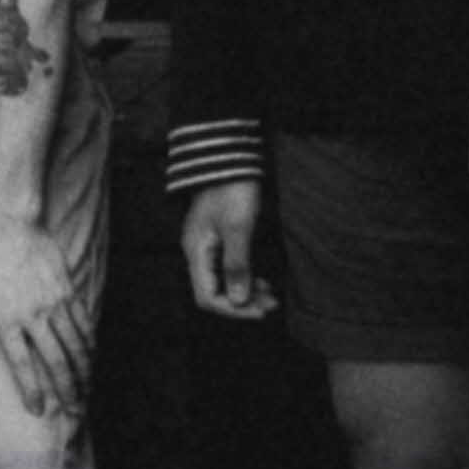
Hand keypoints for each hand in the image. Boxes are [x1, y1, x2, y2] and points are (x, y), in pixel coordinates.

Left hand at [0, 219, 93, 415]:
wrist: (11, 226)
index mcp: (5, 321)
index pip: (22, 364)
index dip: (32, 390)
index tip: (39, 410)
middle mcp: (33, 316)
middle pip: (56, 360)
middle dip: (67, 389)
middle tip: (74, 410)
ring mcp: (54, 303)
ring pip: (75, 344)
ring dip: (83, 371)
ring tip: (86, 390)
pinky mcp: (68, 291)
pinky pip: (83, 324)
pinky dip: (89, 344)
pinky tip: (91, 358)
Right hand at [180, 178, 278, 320]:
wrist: (231, 158)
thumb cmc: (234, 189)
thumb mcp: (239, 227)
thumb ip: (237, 265)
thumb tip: (239, 301)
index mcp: (197, 253)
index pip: (208, 297)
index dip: (233, 309)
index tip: (259, 310)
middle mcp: (198, 253)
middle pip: (215, 292)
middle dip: (243, 302)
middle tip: (271, 305)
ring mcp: (207, 246)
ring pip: (223, 281)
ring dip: (246, 291)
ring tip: (271, 296)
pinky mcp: (218, 239)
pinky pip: (228, 268)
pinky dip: (245, 277)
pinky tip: (262, 281)